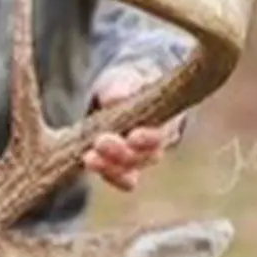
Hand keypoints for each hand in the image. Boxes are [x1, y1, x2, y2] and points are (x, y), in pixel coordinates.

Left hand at [84, 63, 180, 192]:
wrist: (124, 93)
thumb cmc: (130, 83)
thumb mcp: (126, 78)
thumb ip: (123, 85)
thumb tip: (115, 98)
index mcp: (167, 121)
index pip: (162, 136)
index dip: (148, 139)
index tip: (132, 137)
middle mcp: (158, 145)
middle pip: (145, 158)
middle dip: (122, 153)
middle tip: (101, 142)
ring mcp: (141, 158)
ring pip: (132, 170)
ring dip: (109, 166)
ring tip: (89, 158)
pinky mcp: (124, 167)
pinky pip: (122, 178)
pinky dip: (107, 174)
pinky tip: (91, 164)